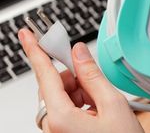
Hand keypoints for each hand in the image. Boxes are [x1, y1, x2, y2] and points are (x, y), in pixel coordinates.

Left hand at [18, 28, 143, 132]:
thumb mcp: (113, 105)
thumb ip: (93, 76)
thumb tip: (79, 53)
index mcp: (61, 118)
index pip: (44, 75)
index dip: (35, 50)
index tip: (27, 35)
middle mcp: (54, 125)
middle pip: (56, 84)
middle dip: (75, 76)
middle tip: (93, 78)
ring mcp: (59, 129)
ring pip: (63, 94)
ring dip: (81, 90)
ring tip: (101, 101)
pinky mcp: (65, 130)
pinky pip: (67, 105)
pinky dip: (82, 100)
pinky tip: (97, 108)